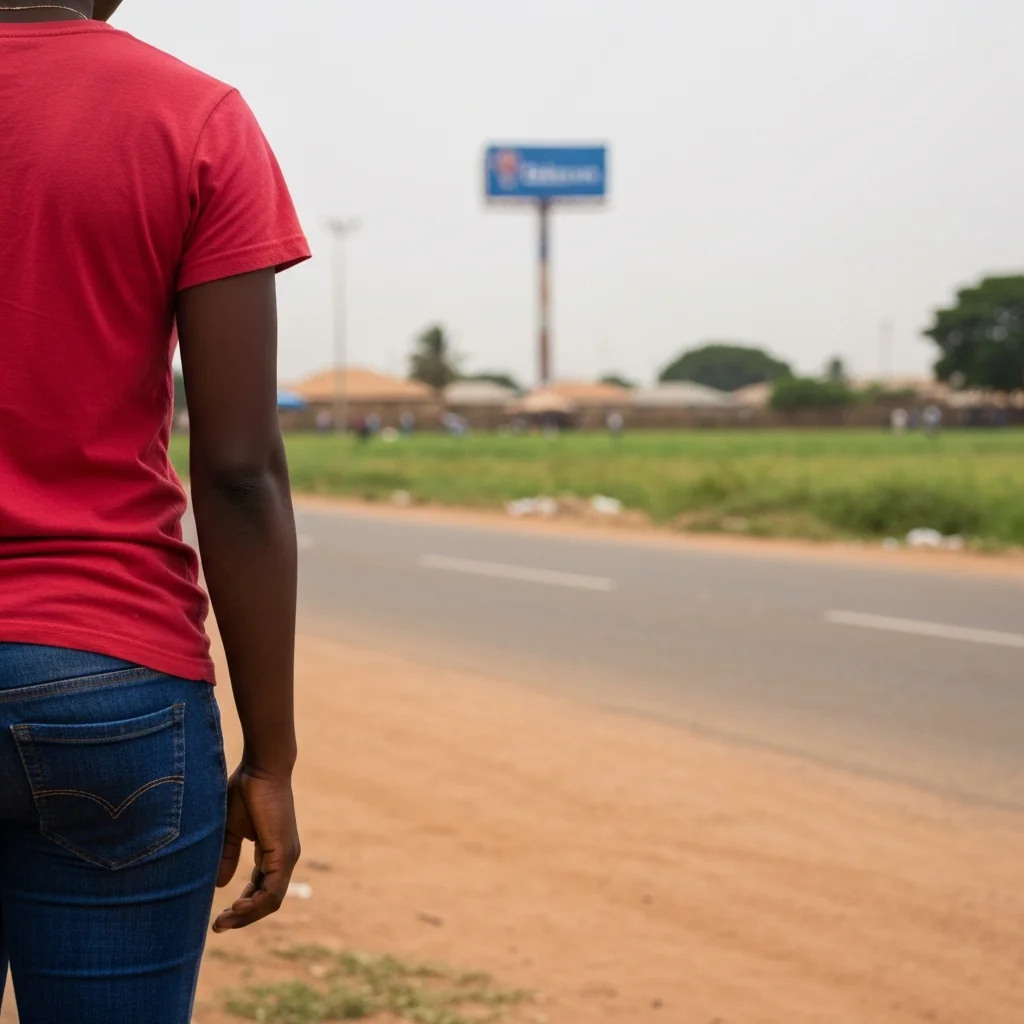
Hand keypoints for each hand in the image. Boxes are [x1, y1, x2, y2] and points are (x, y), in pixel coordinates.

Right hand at [213, 765, 299, 932]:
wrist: (261, 769)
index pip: (261, 889)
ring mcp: (287, 856)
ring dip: (247, 916)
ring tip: (224, 921)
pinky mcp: (284, 853)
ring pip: (271, 900)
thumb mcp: (230, 830)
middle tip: (219, 926)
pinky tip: (236, 909)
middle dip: (242, 917)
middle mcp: (284, 858)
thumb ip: (227, 856)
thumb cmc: (246, 792)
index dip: (243, 907)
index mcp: (272, 853)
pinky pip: (273, 889)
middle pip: (267, 900)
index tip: (220, 919)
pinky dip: (255, 904)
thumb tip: (220, 885)